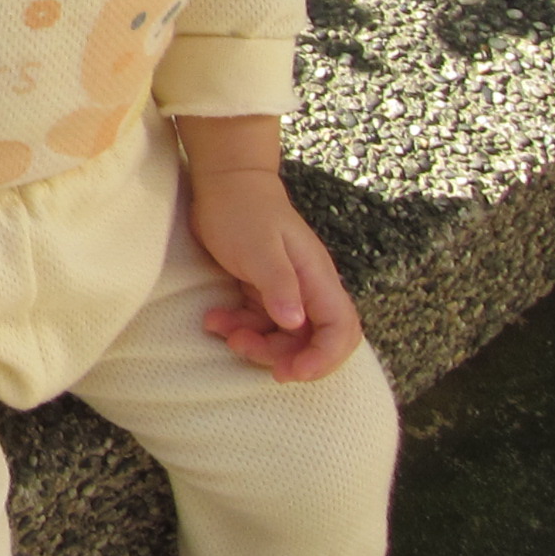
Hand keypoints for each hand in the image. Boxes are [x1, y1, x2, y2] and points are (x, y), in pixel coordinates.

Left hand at [190, 167, 362, 381]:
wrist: (224, 183)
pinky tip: (213, 320)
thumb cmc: (244, 211)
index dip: (324, 357)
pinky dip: (238, 329)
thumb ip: (279, 285)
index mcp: (316, 279)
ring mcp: (286, 292)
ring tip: (223, 331)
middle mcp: (307, 289)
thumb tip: (296, 323)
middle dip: (284, 356)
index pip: (341, 329)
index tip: (292, 372)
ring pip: (282, 337)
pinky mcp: (263, 292)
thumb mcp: (260, 249)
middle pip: (313, 341)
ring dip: (255, 344)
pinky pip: (258, 324)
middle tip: (247, 352)